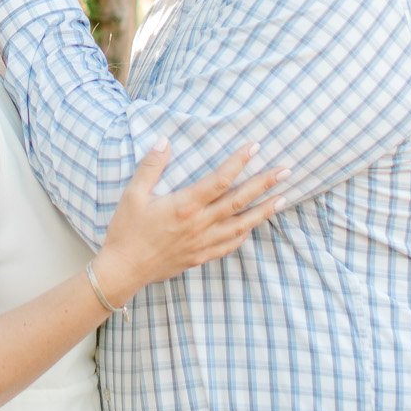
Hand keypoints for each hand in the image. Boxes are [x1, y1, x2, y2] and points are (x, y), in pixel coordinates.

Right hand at [92, 143, 286, 307]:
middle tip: (287, 171)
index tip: (256, 147)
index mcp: (185, 206)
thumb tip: (164, 140)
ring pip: (242, 225)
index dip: (239, 162)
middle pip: (240, 201)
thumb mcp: (132, 195)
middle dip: (265, 184)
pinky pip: (230, 245)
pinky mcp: (201, 257)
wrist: (123, 270)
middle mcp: (200, 224)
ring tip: (283, 198)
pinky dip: (245, 234)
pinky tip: (253, 226)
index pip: (220, 179)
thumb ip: (151, 166)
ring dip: (264, 211)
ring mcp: (203, 243)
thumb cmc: (126, 231)